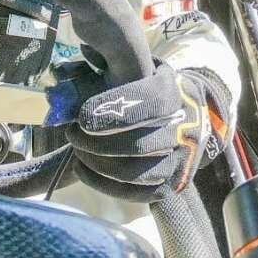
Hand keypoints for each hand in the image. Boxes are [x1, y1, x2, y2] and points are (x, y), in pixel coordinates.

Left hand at [66, 64, 228, 202]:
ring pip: (139, 172)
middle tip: (71, 133)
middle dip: (99, 143)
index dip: (115, 112)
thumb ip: (108, 64)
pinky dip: (106, 185)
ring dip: (100, 164)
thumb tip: (69, 63)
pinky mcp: (174, 181)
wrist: (188, 111)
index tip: (82, 117)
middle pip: (141, 143)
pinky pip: (141, 193)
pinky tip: (82, 169)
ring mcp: (182, 158)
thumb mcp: (134, 65)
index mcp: (173, 91)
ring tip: (76, 149)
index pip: (150, 102)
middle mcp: (183, 127)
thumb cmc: (147, 83)